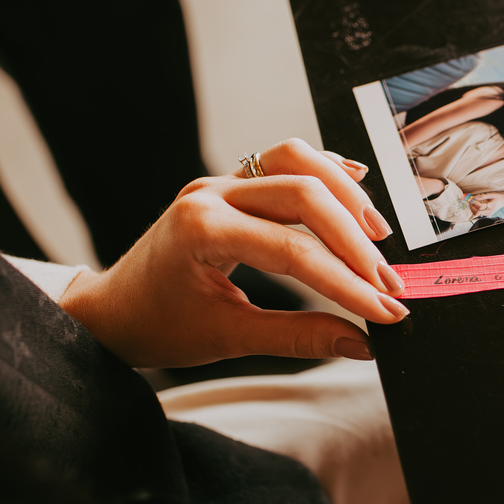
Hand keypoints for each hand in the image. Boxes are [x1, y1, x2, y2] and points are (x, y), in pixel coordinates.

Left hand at [59, 139, 407, 367]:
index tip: (385, 310)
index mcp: (202, 230)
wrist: (114, 310)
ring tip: (377, 237)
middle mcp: (211, 194)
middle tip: (388, 284)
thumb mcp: (228, 339)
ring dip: (344, 195)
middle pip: (305, 195)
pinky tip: (356, 187)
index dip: (347, 282)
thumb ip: (298, 338)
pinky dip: (324, 171)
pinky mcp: (231, 182)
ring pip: (297, 160)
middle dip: (355, 243)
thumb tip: (361, 344)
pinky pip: (284, 160)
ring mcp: (220, 182)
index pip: (294, 250)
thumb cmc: (158, 325)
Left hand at [469, 190, 503, 217]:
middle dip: (472, 207)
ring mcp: (489, 214)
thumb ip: (482, 196)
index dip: (474, 203)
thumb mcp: (491, 195)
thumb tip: (474, 197)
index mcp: (491, 206)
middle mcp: (490, 211)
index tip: (472, 199)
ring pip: (477, 214)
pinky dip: (476, 211)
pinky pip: (480, 214)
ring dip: (473, 209)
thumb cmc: (498, 197)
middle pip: (477, 212)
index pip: (480, 207)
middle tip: (470, 202)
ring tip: (472, 203)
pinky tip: (475, 206)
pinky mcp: (488, 215)